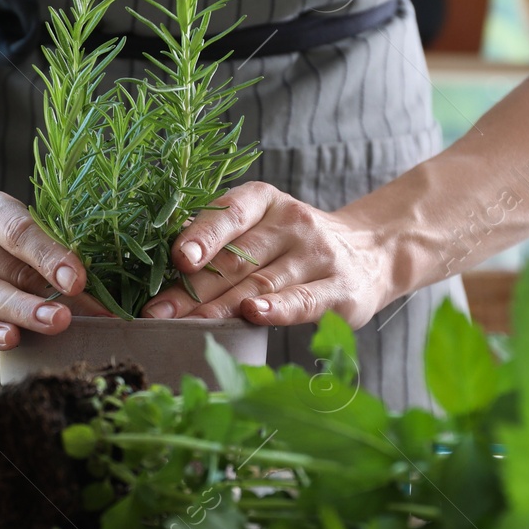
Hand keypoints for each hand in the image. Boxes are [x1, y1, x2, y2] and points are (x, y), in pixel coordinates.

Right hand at [0, 192, 89, 350]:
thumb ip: (37, 257)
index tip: (77, 278)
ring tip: (55, 323)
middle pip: (7, 268)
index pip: (18, 231)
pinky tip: (8, 339)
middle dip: (45, 292)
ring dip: (23, 311)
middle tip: (74, 312)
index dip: (49, 254)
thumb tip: (89, 296)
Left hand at [141, 182, 393, 327]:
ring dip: (219, 308)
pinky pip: (303, 300)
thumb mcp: (261, 227)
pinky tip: (254, 316)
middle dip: (191, 290)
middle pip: (235, 259)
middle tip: (156, 314)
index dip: (202, 236)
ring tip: (185, 327)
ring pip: (261, 284)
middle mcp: (292, 222)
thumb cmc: (295, 245)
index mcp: (264, 201)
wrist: (372, 252)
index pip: (228, 213)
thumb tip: (164, 275)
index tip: (177, 259)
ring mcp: (318, 255)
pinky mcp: (340, 290)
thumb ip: (222, 243)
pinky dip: (277, 309)